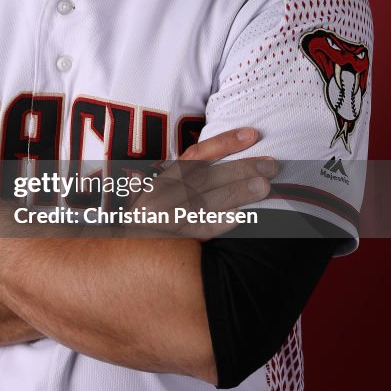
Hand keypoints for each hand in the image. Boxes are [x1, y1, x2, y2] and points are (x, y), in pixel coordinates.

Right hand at [135, 126, 276, 240]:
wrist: (118, 256)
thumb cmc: (145, 222)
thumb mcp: (155, 194)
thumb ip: (180, 179)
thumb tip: (218, 162)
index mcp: (163, 179)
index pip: (197, 155)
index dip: (224, 142)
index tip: (252, 134)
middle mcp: (163, 194)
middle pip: (207, 176)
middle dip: (241, 168)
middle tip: (272, 165)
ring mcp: (165, 217)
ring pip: (205, 200)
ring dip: (236, 192)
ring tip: (265, 187)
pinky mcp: (170, 241)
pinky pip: (197, 231)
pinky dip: (217, 224)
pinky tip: (239, 218)